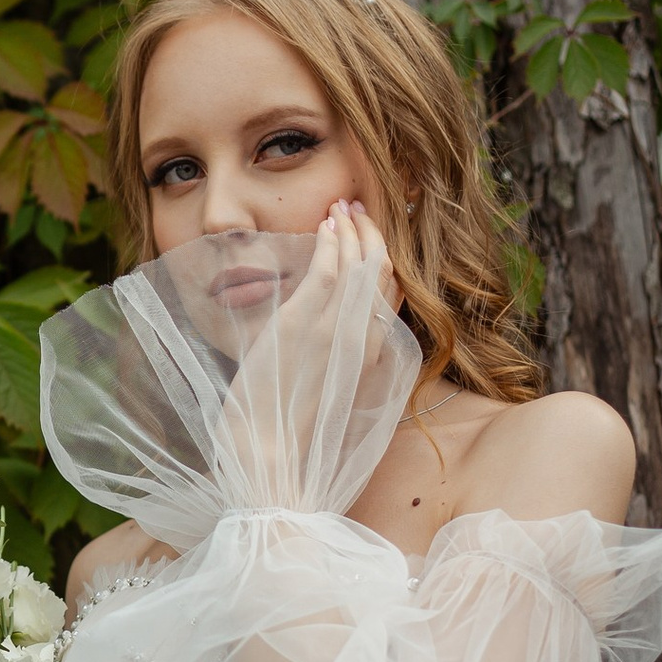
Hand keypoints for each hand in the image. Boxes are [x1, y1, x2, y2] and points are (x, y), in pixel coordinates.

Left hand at [213, 200, 398, 498]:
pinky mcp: (302, 324)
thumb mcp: (333, 390)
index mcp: (375, 357)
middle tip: (356, 208)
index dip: (385, 258)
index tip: (372, 234)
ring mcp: (334, 330)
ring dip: (351, 228)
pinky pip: (326, 270)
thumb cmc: (292, 429)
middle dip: (371, 232)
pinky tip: (324, 226)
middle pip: (382, 270)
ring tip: (341, 207)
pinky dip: (330, 242)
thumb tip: (339, 332)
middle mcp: (364, 340)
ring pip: (357, 263)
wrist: (269, 453)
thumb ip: (344, 358)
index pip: (392, 293)